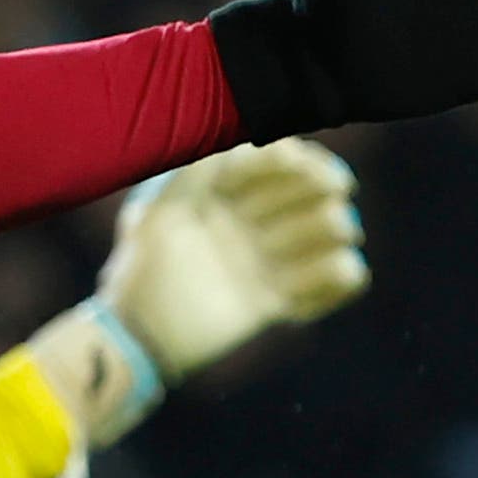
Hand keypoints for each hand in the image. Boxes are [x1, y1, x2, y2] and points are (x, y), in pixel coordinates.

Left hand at [101, 142, 369, 378]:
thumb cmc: (141, 269)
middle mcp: (247, 223)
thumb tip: (234, 141)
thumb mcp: (157, 214)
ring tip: (336, 233)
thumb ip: (193, 174)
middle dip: (322, 186)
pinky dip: (339, 278)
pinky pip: (329, 282)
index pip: (271, 165)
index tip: (300, 159)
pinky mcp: (274, 300)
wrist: (138, 336)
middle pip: (306, 193)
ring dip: (332, 228)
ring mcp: (263, 261)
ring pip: (325, 232)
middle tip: (336, 188)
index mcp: (219, 196)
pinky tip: (336, 273)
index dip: (292, 158)